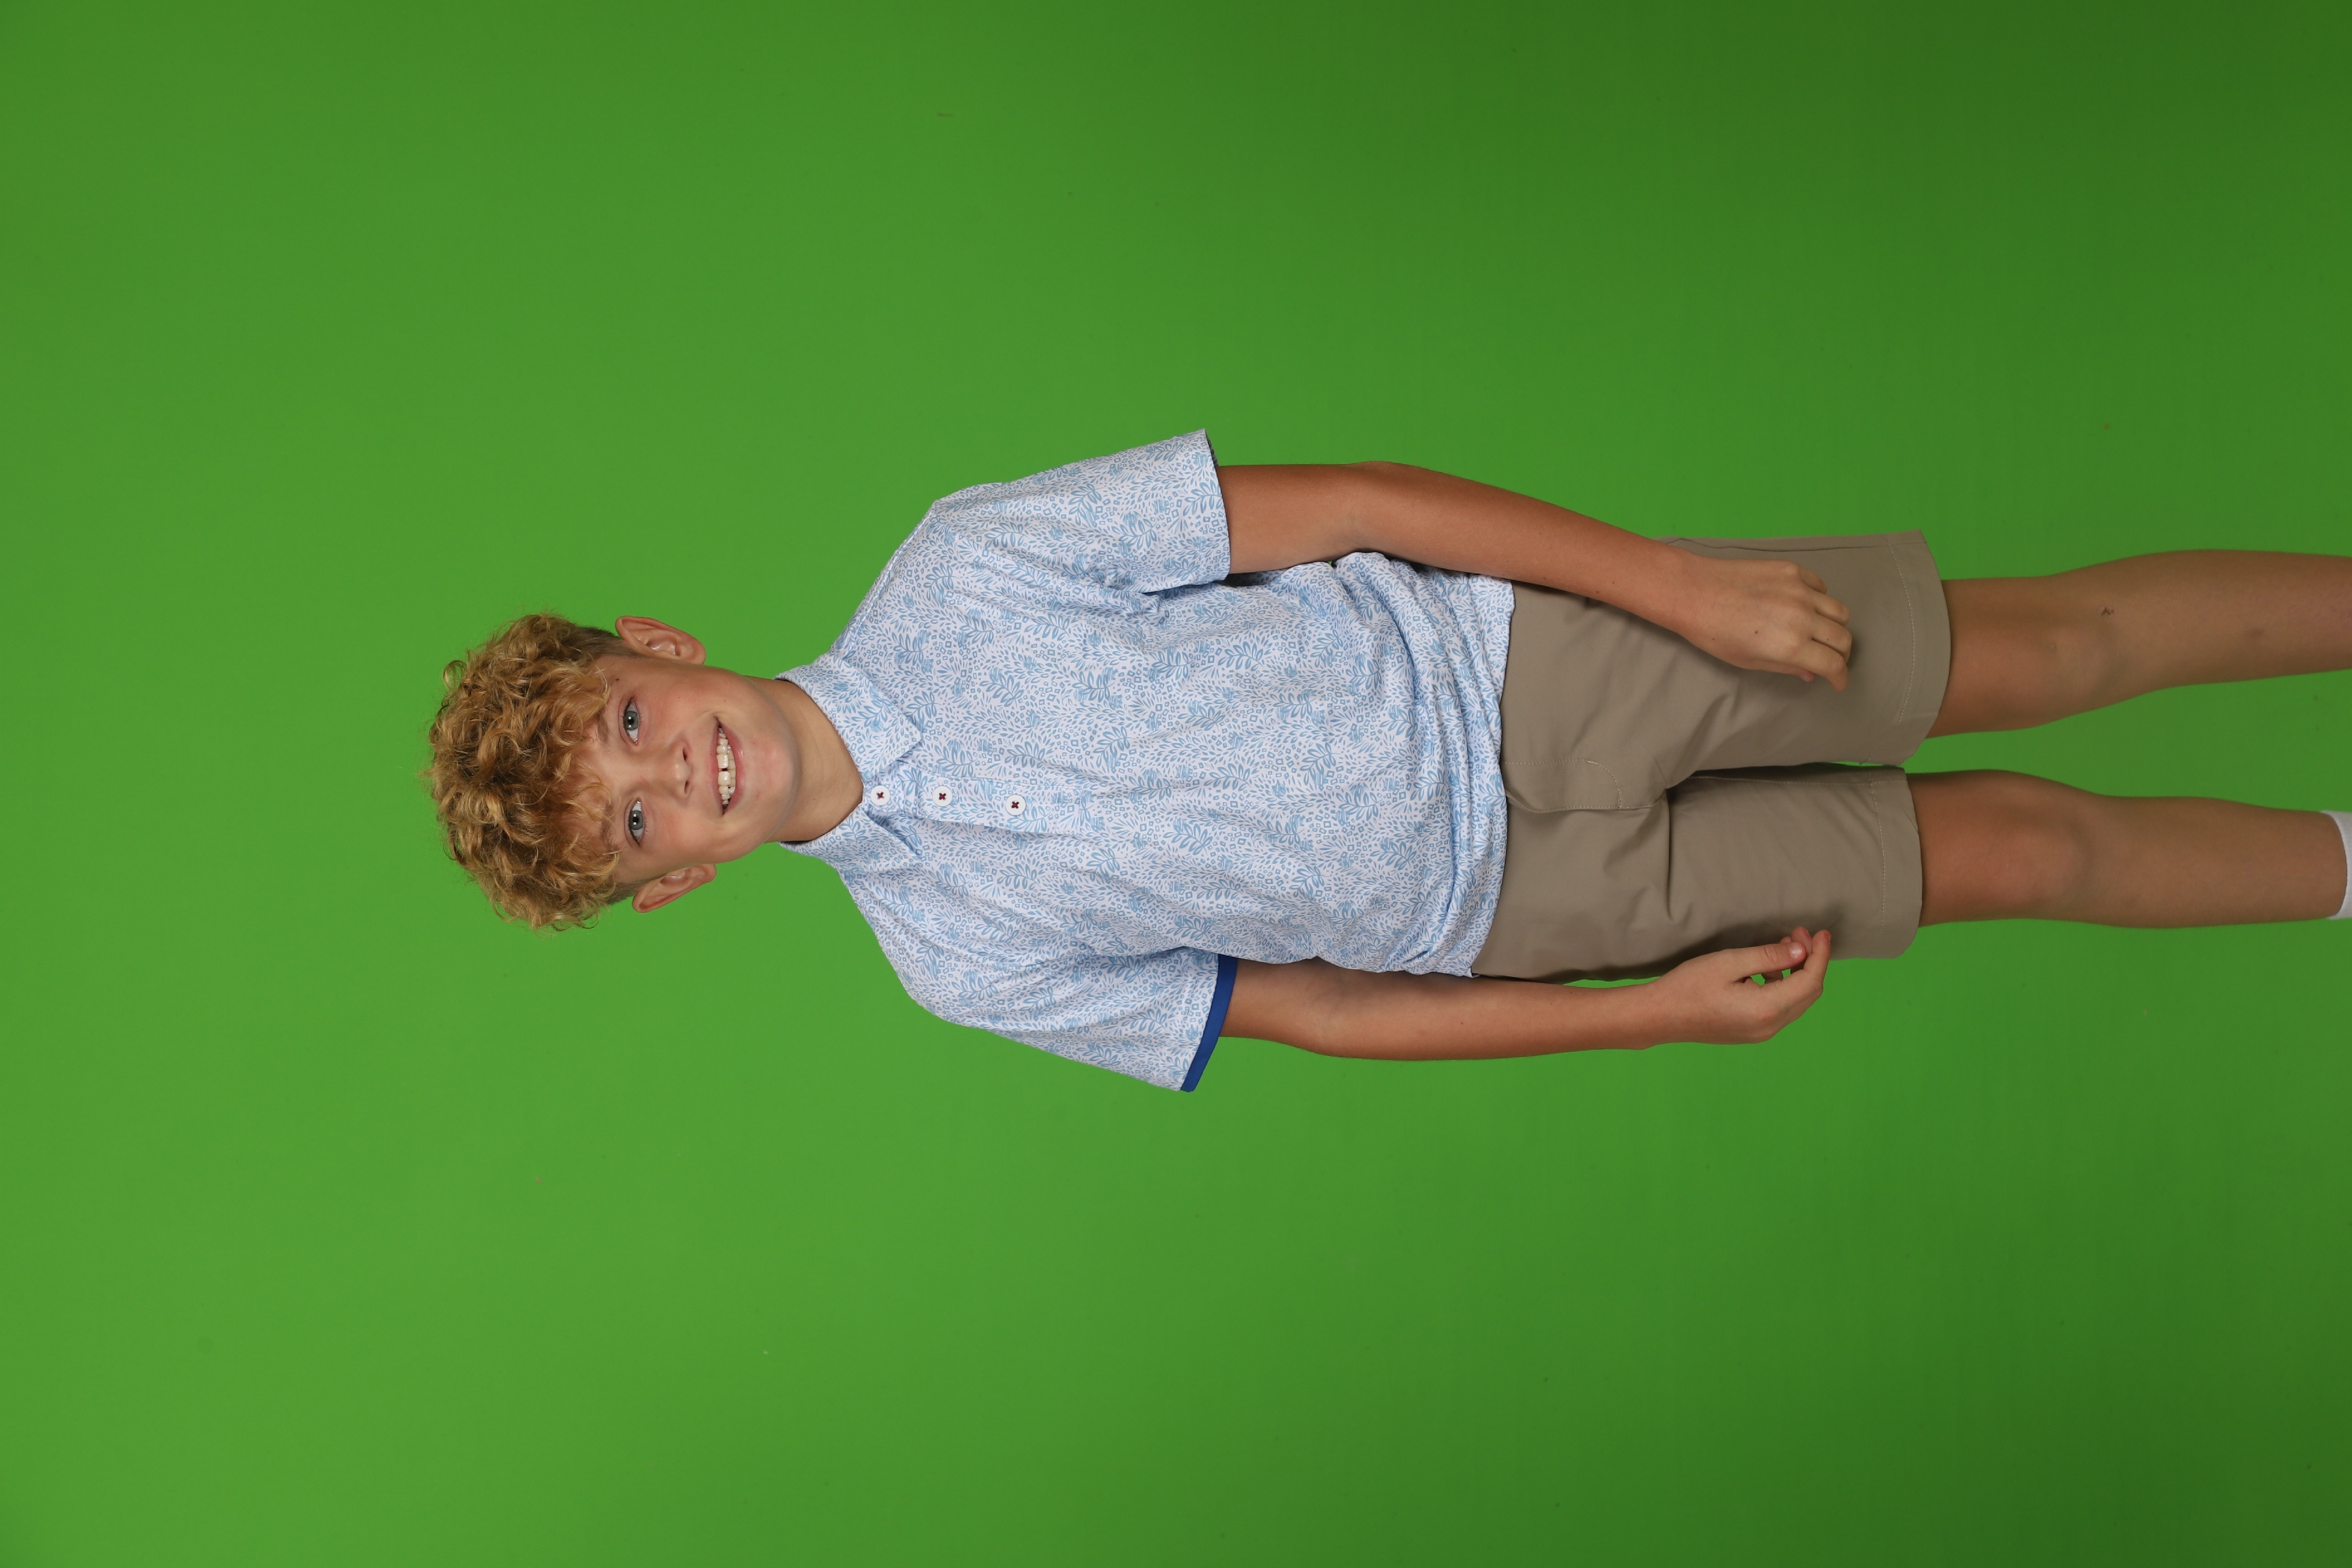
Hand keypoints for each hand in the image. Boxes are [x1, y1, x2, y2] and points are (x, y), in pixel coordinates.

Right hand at [1647, 927, 1832, 1043]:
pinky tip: (1764, 970)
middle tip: (1798, 934)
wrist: (1660, 1016)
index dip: (1820, 955)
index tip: (1820, 932)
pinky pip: (1780, 1008)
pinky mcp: (1752, 1032)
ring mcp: (1761, 1033)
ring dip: (1796, 973)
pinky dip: (1782, 986)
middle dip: (1810, 962)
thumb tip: (1801, 951)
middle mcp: (1770, 1027)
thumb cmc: (1688, 986)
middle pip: (1809, 993)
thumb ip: (1768, 957)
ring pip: (1796, 1001)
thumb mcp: (1729, 963)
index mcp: (1767, 1009)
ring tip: (1781, 947)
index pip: (1810, 981)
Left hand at [1667, 555, 1853, 688]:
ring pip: (1839, 611)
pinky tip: (1805, 606)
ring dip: (1835, 626)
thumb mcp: (1748, 661)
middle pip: (1843, 637)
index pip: (1833, 663)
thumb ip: (1786, 667)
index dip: (1840, 676)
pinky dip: (1820, 600)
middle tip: (1830, 658)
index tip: (1837, 681)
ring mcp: (1799, 590)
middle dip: (1841, 654)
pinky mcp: (1792, 570)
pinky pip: (1821, 587)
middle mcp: (1801, 617)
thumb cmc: (1714, 632)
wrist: (1694, 591)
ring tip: (1821, 632)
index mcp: (1791, 645)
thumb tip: (1810, 673)